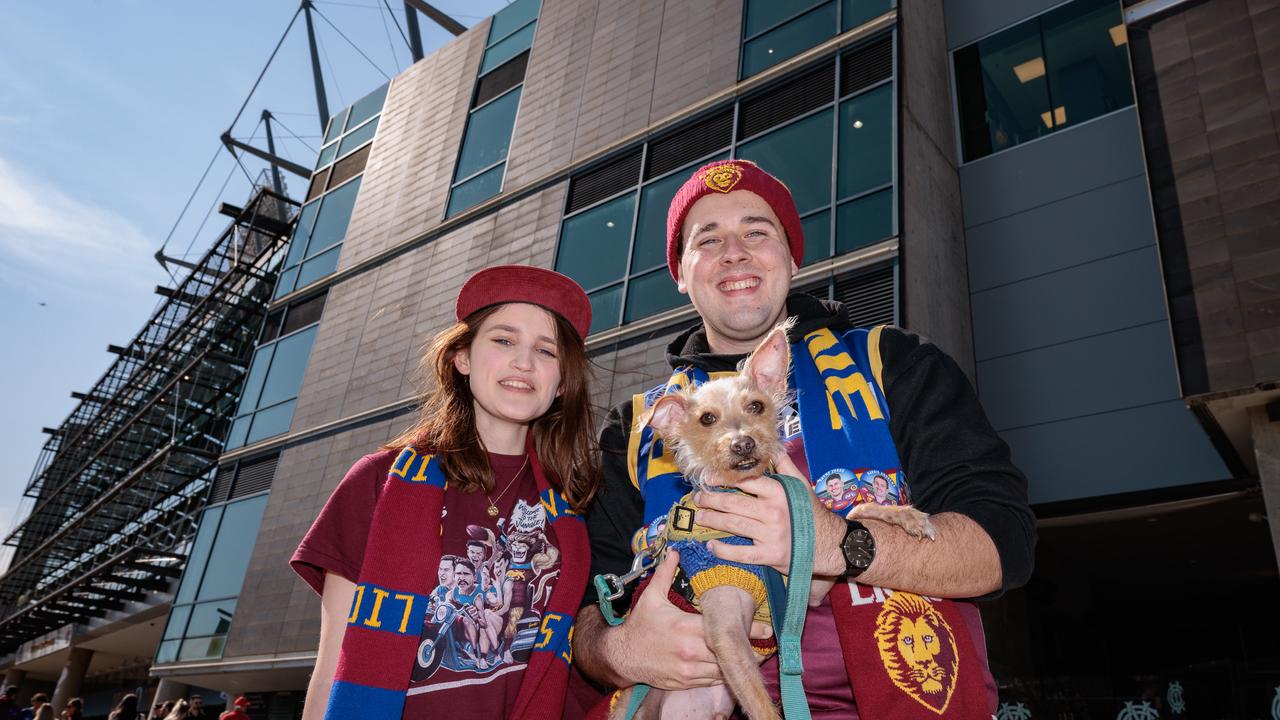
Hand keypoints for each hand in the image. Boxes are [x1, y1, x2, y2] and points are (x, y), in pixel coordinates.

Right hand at [608, 550, 772, 688]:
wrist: (622, 655)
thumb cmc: (639, 626)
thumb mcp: (651, 597)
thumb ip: (665, 573)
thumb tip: (676, 550)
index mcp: (685, 627)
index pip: (722, 629)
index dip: (746, 629)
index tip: (764, 627)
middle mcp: (690, 651)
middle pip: (728, 653)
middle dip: (748, 649)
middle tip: (767, 643)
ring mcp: (688, 670)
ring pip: (722, 670)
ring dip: (737, 664)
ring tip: (756, 656)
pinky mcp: (685, 682)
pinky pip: (711, 682)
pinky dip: (723, 675)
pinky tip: (733, 668)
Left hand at [696, 451, 847, 579]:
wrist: (829, 543)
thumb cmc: (811, 512)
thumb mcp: (801, 485)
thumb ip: (784, 465)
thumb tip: (772, 446)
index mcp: (778, 492)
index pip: (745, 482)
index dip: (723, 479)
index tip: (708, 479)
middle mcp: (772, 512)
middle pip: (733, 504)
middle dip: (711, 500)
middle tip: (698, 499)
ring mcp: (770, 535)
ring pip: (733, 525)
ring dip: (712, 520)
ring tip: (700, 517)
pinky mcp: (769, 555)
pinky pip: (741, 553)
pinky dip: (723, 550)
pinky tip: (711, 545)